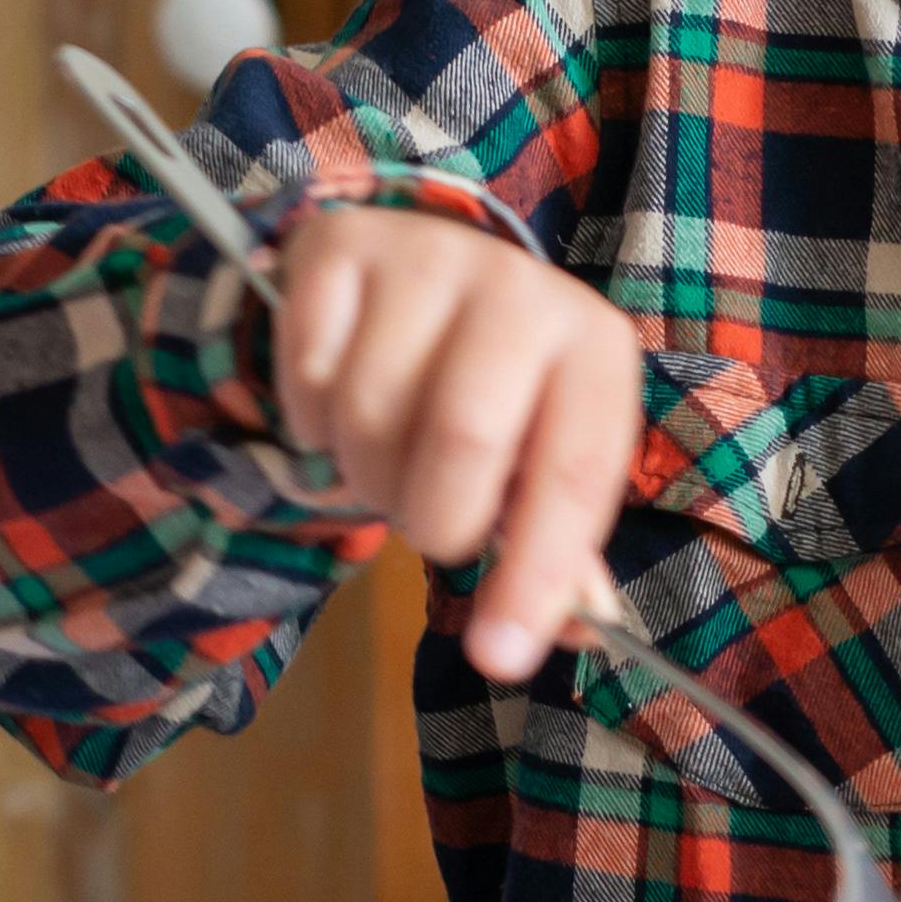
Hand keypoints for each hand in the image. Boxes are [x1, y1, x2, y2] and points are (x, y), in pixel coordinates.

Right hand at [277, 207, 645, 682]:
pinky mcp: (341, 243)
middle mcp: (523, 285)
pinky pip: (305, 367)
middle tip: (424, 522)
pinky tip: (335, 400)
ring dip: (361, 472)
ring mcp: (429, 254)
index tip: (499, 658)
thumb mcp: (542, 455)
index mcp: (595, 350)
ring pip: (369, 410)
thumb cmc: (498, 390)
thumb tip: (586, 633)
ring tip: (383, 458)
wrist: (426, 270)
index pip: (575, 475)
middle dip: (429, 516)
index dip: (538, 574)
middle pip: (464, 435)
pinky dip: (307, 416)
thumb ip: (559, 548)